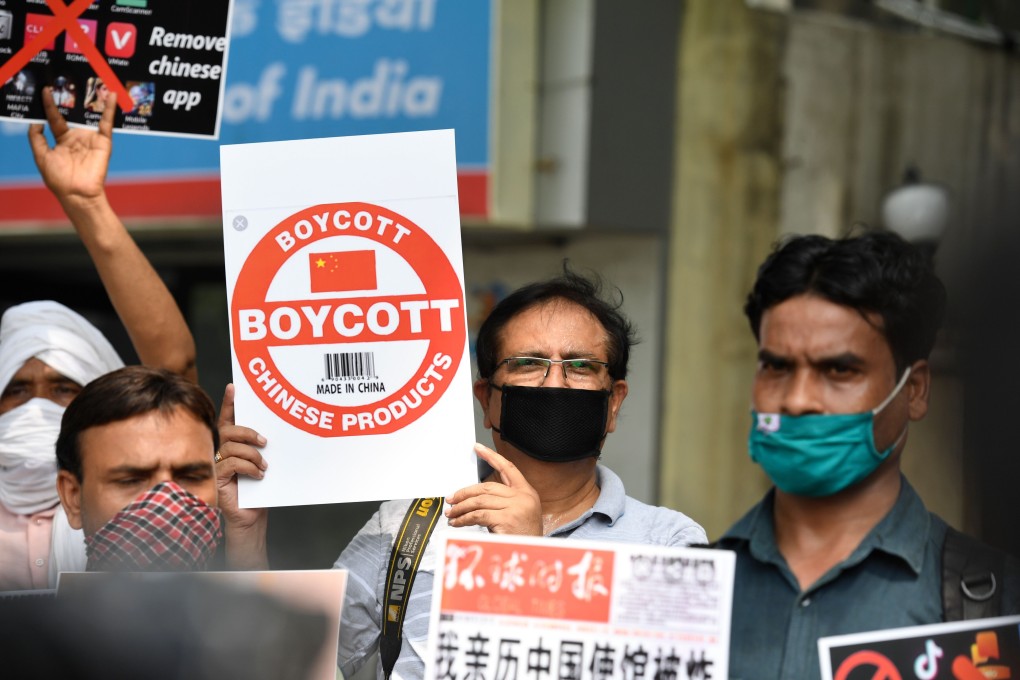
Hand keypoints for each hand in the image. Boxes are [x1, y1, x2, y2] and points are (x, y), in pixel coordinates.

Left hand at [28, 87, 114, 206]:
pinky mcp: (103, 141)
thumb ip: (37, 138)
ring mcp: (91, 138)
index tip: (45, 90)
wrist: (76, 193)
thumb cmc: (58, 179)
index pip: (56, 117)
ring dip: (92, 99)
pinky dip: (109, 109)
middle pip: (74, 113)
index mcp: (62, 139)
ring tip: (91, 80)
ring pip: (90, 115)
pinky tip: (110, 95)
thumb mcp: (41, 156)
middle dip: (72, 97)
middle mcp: (77, 136)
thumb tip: (36, 121)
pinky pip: (106, 123)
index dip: (50, 104)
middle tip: (67, 79)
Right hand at [216, 384, 268, 532]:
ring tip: (264, 466)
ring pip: (231, 447)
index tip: (235, 387)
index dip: (229, 403)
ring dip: (252, 454)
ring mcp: (216, 465)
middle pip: (228, 431)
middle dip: (248, 431)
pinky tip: (259, 475)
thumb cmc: (258, 489)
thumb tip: (271, 431)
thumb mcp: (262, 463)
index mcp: (231, 445)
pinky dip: (249, 467)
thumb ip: (260, 447)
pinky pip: (231, 464)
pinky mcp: (217, 478)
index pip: (228, 420)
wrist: (253, 515)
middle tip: (265, 441)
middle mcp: (220, 452)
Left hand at [445, 443, 542, 535]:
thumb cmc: (523, 537)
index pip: (508, 468)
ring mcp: (516, 507)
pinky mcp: (507, 519)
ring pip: (480, 501)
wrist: (534, 554)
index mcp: (527, 492)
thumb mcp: (518, 513)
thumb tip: (473, 497)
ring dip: (461, 507)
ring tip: (451, 514)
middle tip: (451, 499)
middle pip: (487, 487)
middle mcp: (523, 496)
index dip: (492, 456)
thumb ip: (503, 501)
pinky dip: (464, 519)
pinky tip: (458, 522)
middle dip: (465, 493)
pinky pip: (478, 515)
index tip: (478, 448)